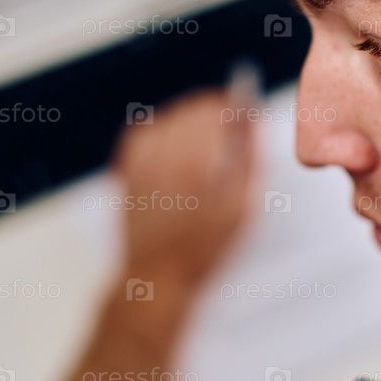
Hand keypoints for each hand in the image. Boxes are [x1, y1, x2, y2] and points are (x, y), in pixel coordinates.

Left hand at [112, 89, 255, 287]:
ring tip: (202, 135)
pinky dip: (161, 131)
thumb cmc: (204, 247)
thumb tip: (253, 125)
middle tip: (227, 123)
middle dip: (212, 111)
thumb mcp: (242, 209)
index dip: (231, 105)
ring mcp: (142, 164)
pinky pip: (143, 134)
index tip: (242, 109)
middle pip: (190, 111)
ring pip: (167, 118)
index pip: (213, 110)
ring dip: (187, 120)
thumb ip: (251, 161)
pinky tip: (174, 144)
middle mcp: (165, 158)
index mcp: (197, 164)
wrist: (158, 275)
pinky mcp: (126, 171)